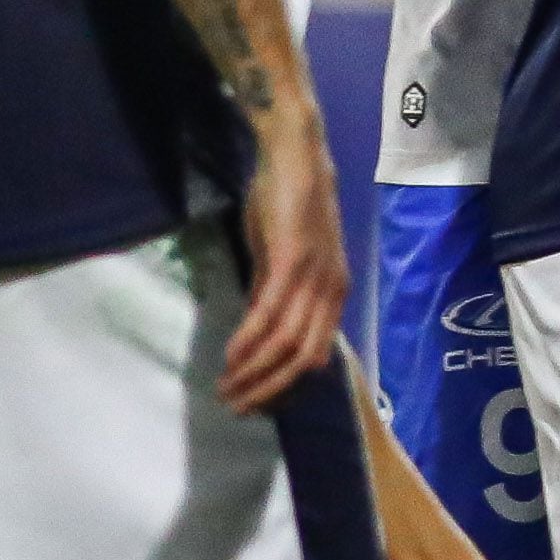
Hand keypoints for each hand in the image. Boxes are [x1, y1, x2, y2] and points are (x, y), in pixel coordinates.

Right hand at [220, 125, 346, 412]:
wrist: (294, 154)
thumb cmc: (286, 201)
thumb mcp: (281, 257)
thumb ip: (272, 293)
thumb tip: (255, 331)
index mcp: (333, 293)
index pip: (315, 357)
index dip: (286, 387)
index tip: (256, 403)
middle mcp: (331, 291)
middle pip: (303, 361)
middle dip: (268, 390)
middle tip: (235, 405)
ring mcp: (315, 277)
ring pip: (286, 344)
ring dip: (253, 372)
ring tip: (225, 387)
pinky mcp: (293, 261)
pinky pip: (270, 313)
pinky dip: (249, 340)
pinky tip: (230, 356)